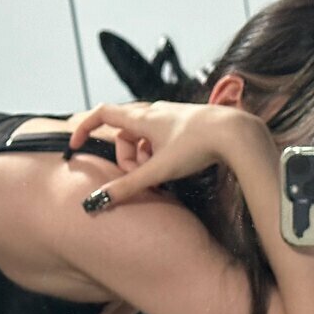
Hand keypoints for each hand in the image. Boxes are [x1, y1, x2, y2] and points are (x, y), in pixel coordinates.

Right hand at [69, 101, 262, 209]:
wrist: (237, 133)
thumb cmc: (198, 146)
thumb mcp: (159, 171)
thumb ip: (127, 187)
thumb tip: (97, 202)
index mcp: (142, 118)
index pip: (102, 114)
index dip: (85, 127)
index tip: (77, 144)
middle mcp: (154, 111)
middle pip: (123, 132)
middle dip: (125, 156)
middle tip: (139, 176)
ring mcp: (170, 114)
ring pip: (143, 135)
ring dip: (142, 156)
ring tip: (159, 173)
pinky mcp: (185, 121)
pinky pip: (160, 135)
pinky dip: (157, 152)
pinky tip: (174, 166)